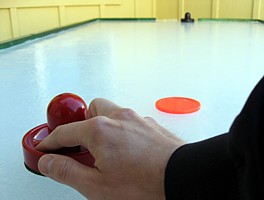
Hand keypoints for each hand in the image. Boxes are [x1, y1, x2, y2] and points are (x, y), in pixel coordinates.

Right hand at [36, 98, 184, 199]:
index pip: (65, 131)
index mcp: (100, 130)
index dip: (50, 141)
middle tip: (79, 144)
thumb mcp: (96, 185)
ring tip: (102, 148)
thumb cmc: (144, 183)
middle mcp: (118, 117)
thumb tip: (49, 163)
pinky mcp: (149, 124)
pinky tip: (124, 148)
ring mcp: (136, 119)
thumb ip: (67, 171)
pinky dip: (120, 129)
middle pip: (90, 110)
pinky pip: (128, 120)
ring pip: (111, 111)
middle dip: (80, 125)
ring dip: (101, 125)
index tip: (45, 148)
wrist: (182, 178)